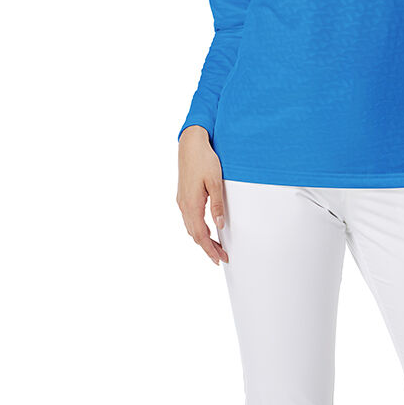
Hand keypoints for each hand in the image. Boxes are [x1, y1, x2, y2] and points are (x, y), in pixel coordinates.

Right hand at [177, 126, 228, 264]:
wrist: (190, 144)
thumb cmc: (204, 160)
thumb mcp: (215, 182)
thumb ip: (217, 205)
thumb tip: (219, 225)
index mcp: (192, 204)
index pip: (201, 235)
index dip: (210, 249)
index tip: (219, 260)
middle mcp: (184, 205)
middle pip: (195, 235)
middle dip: (208, 248)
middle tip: (221, 257)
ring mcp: (182, 201)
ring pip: (191, 227)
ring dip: (203, 239)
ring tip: (216, 246)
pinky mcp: (183, 196)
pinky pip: (189, 219)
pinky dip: (198, 228)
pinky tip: (206, 228)